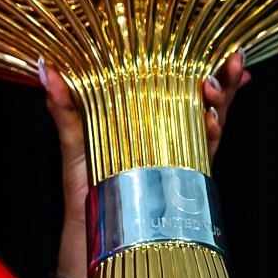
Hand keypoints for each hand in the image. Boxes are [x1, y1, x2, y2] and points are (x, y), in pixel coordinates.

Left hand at [38, 50, 254, 221]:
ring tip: (216, 88)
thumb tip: (48, 70)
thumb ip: (64, 107)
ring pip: (213, 120)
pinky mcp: (185, 176)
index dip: (196, 61)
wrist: (91, 231)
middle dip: (222, 78)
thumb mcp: (73, 139)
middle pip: (203, 97)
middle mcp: (167, 130)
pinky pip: (207, 151)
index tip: (212, 46)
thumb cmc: (82, 185)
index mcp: (143, 114)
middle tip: (229, 62)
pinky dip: (213, 135)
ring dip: (221, 102)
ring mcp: (180, 152)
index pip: (175, 81)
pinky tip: (212, 121)